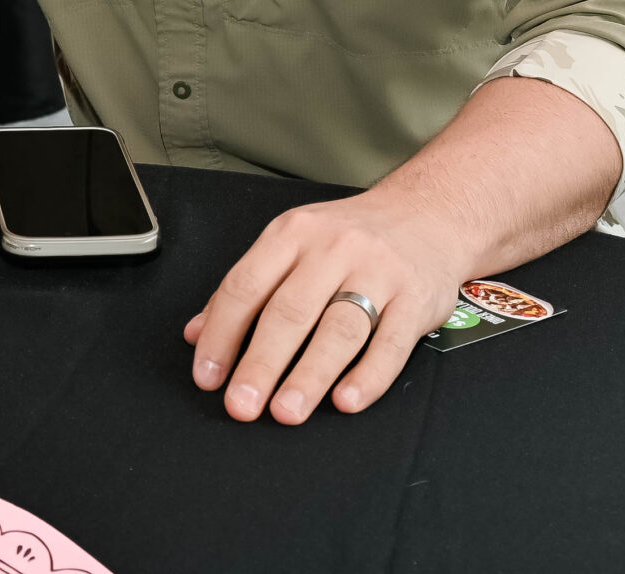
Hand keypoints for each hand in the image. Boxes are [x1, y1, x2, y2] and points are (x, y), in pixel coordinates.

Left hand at [182, 189, 469, 421]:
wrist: (429, 213)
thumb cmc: (351, 237)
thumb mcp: (292, 244)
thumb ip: (247, 289)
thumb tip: (195, 334)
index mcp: (291, 234)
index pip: (245, 286)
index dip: (221, 334)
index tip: (208, 377)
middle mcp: (333, 249)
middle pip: (289, 311)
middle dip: (260, 363)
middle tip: (241, 405)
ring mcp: (378, 272)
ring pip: (338, 328)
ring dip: (309, 374)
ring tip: (286, 411)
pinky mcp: (416, 298)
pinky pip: (392, 342)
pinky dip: (368, 375)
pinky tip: (347, 399)